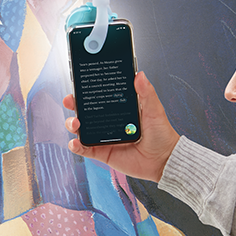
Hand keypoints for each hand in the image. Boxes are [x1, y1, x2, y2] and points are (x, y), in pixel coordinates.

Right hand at [64, 71, 180, 181]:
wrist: (164, 160)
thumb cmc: (161, 134)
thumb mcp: (154, 110)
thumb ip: (146, 93)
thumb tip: (140, 75)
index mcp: (118, 108)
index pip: (99, 95)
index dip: (87, 88)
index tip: (80, 80)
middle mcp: (108, 121)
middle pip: (85, 110)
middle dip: (74, 104)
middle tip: (70, 100)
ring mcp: (103, 137)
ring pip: (81, 128)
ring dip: (72, 123)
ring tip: (75, 123)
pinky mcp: (102, 153)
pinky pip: (84, 149)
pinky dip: (76, 146)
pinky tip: (75, 142)